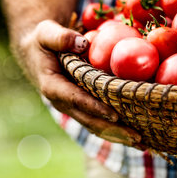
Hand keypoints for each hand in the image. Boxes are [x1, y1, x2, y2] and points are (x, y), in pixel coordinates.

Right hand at [16, 19, 145, 147]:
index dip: (94, 107)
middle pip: (88, 120)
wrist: (34, 51)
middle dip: (112, 130)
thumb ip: (61, 37)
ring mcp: (70, 106)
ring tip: (142, 144)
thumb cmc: (42, 40)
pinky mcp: (79, 105)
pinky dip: (114, 128)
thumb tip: (82, 44)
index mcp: (52, 85)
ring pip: (94, 125)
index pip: (75, 98)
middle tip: (137, 138)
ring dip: (117, 135)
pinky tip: (132, 135)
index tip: (114, 114)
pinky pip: (96, 119)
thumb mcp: (46, 33)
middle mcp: (61, 101)